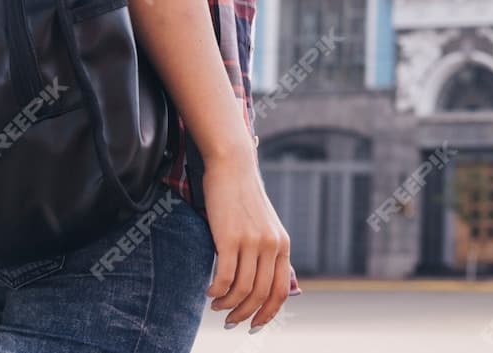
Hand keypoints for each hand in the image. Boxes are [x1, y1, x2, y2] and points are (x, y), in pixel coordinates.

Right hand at [201, 147, 291, 330]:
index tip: (254, 325)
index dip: (267, 314)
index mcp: (282, 245)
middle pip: (260, 295)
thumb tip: (263, 285)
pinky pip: (223, 278)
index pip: (280, 291)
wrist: (233, 168)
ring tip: (216, 305)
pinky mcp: (230, 238)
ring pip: (241, 290)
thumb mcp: (265, 227)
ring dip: (227, 305)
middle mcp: (271, 245)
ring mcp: (252, 242)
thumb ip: (268, 253)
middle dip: (243, 315)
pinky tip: (209, 292)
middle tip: (229, 322)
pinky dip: (215, 292)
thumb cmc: (244, 199)